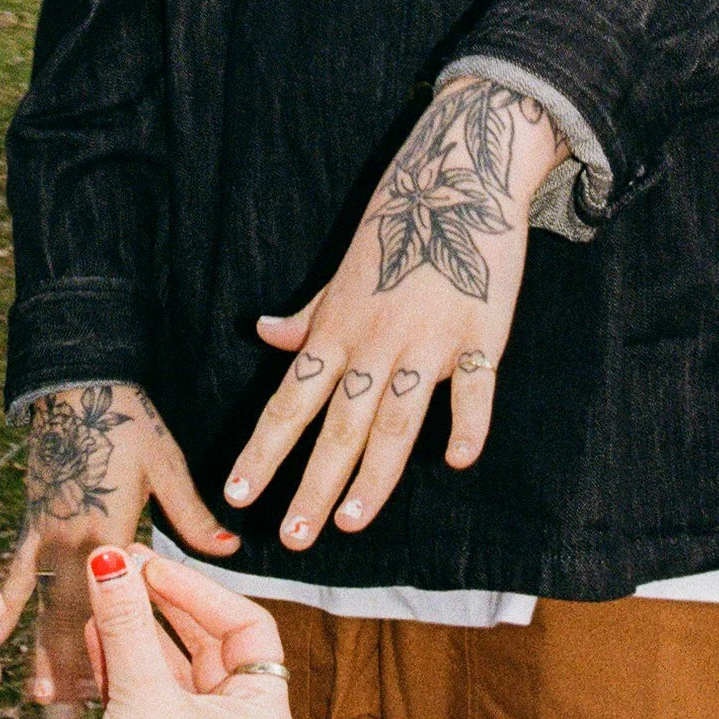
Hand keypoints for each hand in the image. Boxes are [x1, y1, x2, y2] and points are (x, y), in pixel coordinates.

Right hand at [0, 383, 239, 718]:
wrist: (72, 381)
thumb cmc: (127, 419)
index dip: (112, 646)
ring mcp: (44, 534)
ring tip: (42, 702)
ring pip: (43, 607)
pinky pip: (15, 573)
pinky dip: (7, 606)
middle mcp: (71, 539)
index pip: (113, 602)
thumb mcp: (167, 465)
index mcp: (110, 529)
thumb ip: (193, 516)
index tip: (113, 689)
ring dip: (43, 653)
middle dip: (71, 670)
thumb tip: (230, 549)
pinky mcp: (27, 522)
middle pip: (72, 618)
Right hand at [42, 546, 293, 718]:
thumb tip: (111, 559)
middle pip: (206, 640)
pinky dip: (120, 662)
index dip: (198, 589)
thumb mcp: (142, 697)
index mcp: (264, 715)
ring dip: (134, 629)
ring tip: (99, 591)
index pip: (246, 624)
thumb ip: (128, 622)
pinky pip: (144, 692)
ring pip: (169, 665)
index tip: (149, 565)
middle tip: (119, 566)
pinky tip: (91, 634)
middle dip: (161, 603)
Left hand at [225, 77, 565, 547]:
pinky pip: (474, 389)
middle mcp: (374, 342)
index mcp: (336, 330)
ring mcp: (428, 342)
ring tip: (349, 523)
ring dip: (372, 476)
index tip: (236, 495)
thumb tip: (264, 335)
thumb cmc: (397, 227)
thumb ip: (308, 316)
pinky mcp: (481, 336)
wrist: (457, 179)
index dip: (262, 451)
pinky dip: (466, 424)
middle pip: (338, 426)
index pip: (289, 402)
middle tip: (293, 539)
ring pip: (395, 421)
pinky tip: (456, 462)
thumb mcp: (342, 272)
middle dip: (312, 485)